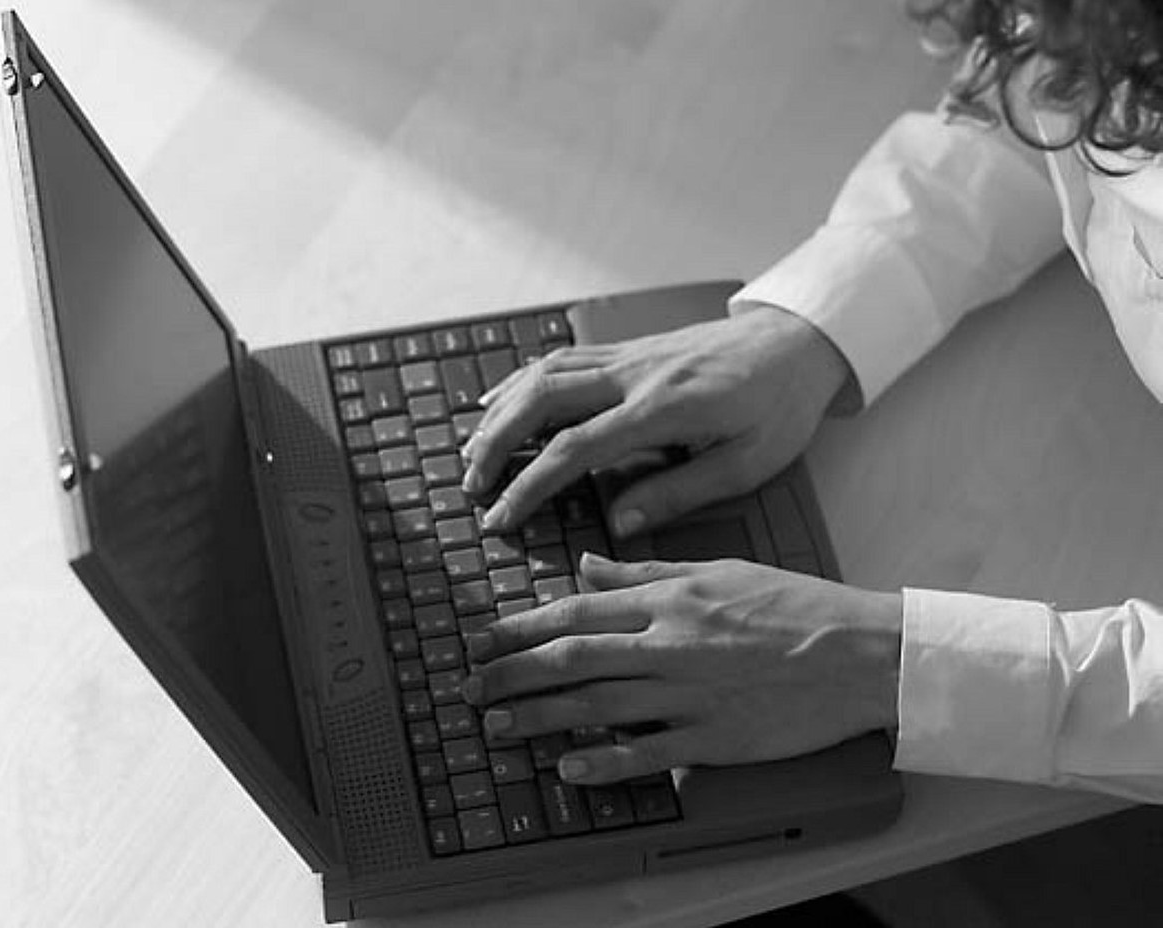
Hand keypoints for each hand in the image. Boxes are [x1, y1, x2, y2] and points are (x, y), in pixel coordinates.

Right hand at [461, 305, 851, 536]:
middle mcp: (633, 375)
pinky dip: (519, 380)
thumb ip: (680, 492)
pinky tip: (497, 400)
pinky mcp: (625, 349)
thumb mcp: (747, 463)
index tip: (502, 518)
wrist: (798, 342)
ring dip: (499, 413)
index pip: (574, 449)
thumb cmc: (780, 407)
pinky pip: (559, 359)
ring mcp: (625, 356)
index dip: (528, 486)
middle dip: (495, 444)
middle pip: (540, 401)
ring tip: (472, 452)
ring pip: (541, 375)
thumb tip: (619, 520)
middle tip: (471, 486)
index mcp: (662, 409)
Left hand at [462, 553, 900, 783]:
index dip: (520, 627)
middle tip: (470, 687)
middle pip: (572, 657)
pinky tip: (567, 766)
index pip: (576, 611)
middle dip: (512, 672)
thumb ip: (644, 574)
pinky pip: (648, 752)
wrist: (862, 652)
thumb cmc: (795, 607)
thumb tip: (584, 566)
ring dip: (539, 716)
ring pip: (597, 704)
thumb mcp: (716, 569)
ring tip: (497, 725)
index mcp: (670, 600)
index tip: (482, 638)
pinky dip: (604, 760)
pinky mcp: (716, 738)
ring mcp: (691, 694)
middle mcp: (670, 644)